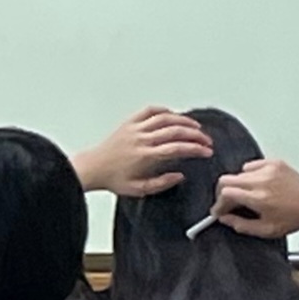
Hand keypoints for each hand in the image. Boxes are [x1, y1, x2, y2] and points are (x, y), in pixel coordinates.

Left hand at [71, 106, 211, 195]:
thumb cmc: (112, 179)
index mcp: (145, 156)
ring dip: (184, 120)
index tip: (206, 151)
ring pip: (165, 118)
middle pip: (175, 131)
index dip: (195, 148)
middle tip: (206, 140)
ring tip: (196, 126)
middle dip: (196, 134)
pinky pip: (148, 111)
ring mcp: (135, 129)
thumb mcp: (139, 189)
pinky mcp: (128, 123)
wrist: (92, 168)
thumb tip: (180, 176)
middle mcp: (141, 139)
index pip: (177, 148)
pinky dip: (163, 110)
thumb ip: (161, 184)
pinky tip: (173, 115)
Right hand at [214, 159, 298, 238]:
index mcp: (259, 198)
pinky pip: (251, 165)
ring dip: (238, 185)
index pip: (226, 194)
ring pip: (238, 173)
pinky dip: (250, 174)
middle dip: (223, 193)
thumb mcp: (267, 230)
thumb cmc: (296, 216)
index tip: (220, 210)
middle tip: (228, 202)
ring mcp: (268, 170)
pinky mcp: (274, 163)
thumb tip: (225, 219)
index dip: (219, 204)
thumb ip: (241, 225)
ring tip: (247, 194)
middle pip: (226, 180)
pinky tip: (257, 184)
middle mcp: (262, 182)